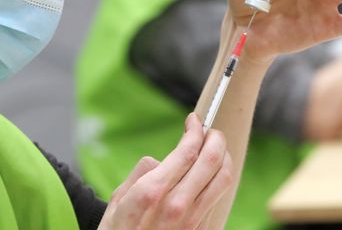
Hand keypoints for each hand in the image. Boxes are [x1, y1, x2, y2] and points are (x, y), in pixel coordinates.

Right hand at [98, 114, 232, 229]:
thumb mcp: (118, 200)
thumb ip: (141, 174)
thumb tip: (159, 159)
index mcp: (153, 192)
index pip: (187, 150)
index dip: (195, 130)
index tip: (194, 121)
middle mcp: (176, 206)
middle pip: (212, 160)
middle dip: (215, 138)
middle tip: (210, 130)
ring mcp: (192, 221)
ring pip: (222, 178)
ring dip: (223, 157)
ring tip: (215, 148)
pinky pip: (218, 198)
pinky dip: (219, 179)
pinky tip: (211, 173)